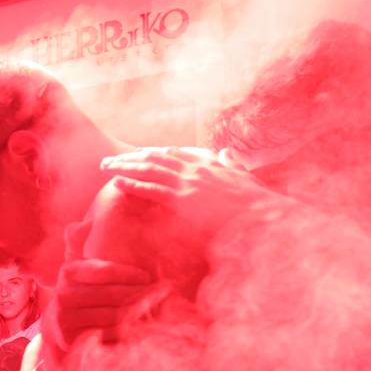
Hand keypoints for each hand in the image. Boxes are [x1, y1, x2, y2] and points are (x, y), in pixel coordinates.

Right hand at [47, 220, 154, 350]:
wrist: (61, 328)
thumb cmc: (82, 293)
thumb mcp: (80, 268)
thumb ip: (80, 243)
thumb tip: (84, 222)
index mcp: (68, 272)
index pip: (103, 270)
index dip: (129, 274)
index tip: (148, 276)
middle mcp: (63, 295)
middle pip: (111, 294)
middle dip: (141, 292)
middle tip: (164, 291)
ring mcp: (65, 319)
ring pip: (113, 314)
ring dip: (140, 311)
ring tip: (160, 307)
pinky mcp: (72, 339)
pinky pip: (108, 333)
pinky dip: (129, 330)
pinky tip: (145, 326)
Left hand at [100, 147, 270, 240]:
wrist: (265, 217)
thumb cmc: (259, 204)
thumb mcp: (246, 179)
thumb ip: (234, 165)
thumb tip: (228, 153)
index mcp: (209, 164)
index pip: (175, 154)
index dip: (152, 154)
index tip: (136, 153)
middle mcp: (196, 169)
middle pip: (155, 158)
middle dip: (130, 158)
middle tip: (109, 160)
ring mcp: (189, 183)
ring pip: (149, 169)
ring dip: (124, 166)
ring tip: (105, 166)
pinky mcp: (184, 199)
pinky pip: (152, 189)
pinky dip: (133, 184)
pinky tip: (117, 182)